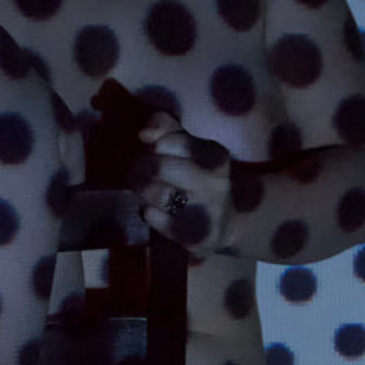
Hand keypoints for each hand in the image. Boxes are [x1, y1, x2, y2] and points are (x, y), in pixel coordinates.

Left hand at [133, 110, 234, 260]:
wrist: (225, 224)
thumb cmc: (197, 178)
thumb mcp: (188, 146)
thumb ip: (165, 128)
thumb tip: (144, 133)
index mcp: (215, 155)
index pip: (167, 141)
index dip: (153, 147)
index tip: (155, 154)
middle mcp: (216, 182)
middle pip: (158, 166)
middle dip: (140, 169)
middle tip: (139, 174)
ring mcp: (207, 211)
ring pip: (155, 193)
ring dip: (143, 192)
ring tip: (148, 194)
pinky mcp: (195, 237)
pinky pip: (155, 218)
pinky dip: (148, 213)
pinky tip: (154, 212)